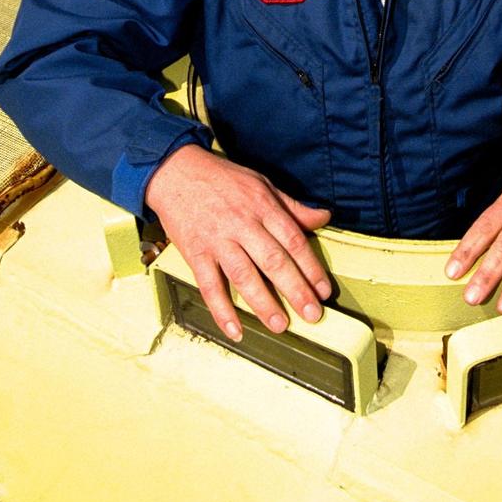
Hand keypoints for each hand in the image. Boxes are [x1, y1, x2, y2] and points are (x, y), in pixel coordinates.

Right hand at [145, 144, 331, 340]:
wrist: (177, 172)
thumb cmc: (223, 179)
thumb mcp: (263, 184)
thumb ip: (293, 206)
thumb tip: (324, 217)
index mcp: (262, 206)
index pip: (293, 240)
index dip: (311, 267)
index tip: (324, 290)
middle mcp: (242, 224)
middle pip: (273, 260)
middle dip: (295, 290)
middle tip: (312, 314)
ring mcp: (218, 240)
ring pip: (244, 275)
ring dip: (264, 303)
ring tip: (280, 325)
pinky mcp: (195, 253)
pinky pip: (210, 286)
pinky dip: (222, 310)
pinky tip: (236, 330)